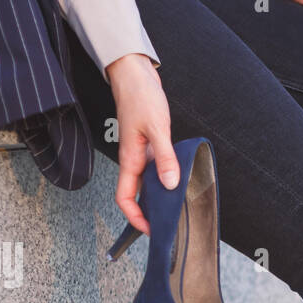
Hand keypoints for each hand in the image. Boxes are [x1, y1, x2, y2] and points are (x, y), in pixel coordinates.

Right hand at [105, 52, 179, 235]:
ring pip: (147, 184)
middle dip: (149, 213)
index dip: (135, 218)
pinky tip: (178, 180)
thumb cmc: (140, 96)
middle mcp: (133, 160)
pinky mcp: (149, 145)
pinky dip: (165, 179)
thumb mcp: (157, 128)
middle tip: (168, 225)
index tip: (151, 229)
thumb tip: (170, 184)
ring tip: (175, 208)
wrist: (134, 74)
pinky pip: (155, 169)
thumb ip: (165, 157)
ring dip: (159, 197)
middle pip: (137, 196)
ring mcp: (141, 153)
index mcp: (130, 160)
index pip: (125, 199)